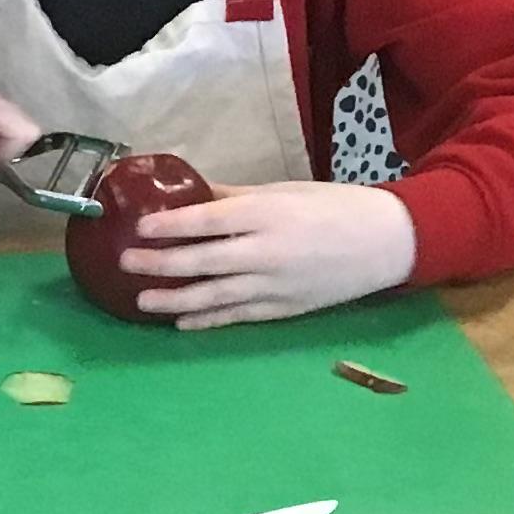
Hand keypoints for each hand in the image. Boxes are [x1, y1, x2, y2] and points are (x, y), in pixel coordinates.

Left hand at [122, 183, 417, 329]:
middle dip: (160, 264)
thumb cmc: (335, 206)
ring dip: (174, 299)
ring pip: (214, 296)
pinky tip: (181, 322)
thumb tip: (193, 194)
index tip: (140, 228)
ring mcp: (275, 286)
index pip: (208, 222)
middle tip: (126, 262)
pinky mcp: (284, 309)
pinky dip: (207, 320)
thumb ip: (236, 197)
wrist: (387, 242)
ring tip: (141, 300)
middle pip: (203, 262)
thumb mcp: (285, 191)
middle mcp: (267, 253)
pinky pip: (237, 316)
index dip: (170, 226)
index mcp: (268, 215)